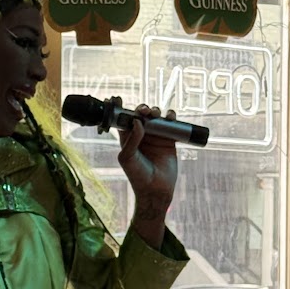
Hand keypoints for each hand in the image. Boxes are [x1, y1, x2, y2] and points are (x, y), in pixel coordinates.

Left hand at [118, 105, 178, 237]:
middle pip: (141, 115)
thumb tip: (138, 121)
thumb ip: (132, 139)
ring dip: (156, 111)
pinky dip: (171, 117)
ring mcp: (155, 137)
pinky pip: (171, 124)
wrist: (156, 189)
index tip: (118, 98)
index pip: (122, 119)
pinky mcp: (169, 140)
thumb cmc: (137, 175)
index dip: (120, 108)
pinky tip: (171, 116)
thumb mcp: (128, 157)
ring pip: (156, 117)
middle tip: (144, 111)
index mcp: (127, 138)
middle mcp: (141, 135)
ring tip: (156, 114)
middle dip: (142, 109)